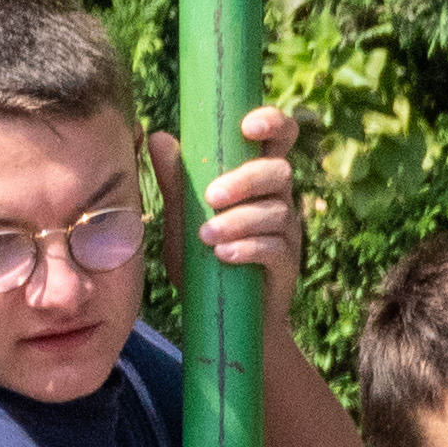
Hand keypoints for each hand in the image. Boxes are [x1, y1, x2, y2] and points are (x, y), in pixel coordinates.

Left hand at [153, 107, 304, 330]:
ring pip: (276, 210)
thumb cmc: (204, 264)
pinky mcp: (288, 264)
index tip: (247, 126)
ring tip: (206, 237)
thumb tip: (159, 137)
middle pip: (278, 170)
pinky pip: (275, 247)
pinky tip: (223, 256)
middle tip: (211, 197)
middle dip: (245, 180)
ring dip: (239, 220)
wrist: (225, 323)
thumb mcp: (182, 222)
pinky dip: (247, 248)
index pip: (280, 136)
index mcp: (258, 177)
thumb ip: (175, 183)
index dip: (273, 122)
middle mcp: (279, 198)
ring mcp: (287, 232)